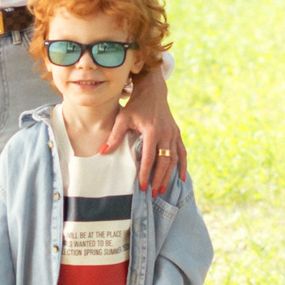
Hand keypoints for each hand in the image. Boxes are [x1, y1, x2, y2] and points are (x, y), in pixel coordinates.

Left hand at [102, 65, 184, 194]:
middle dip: (159, 179)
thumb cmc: (136, 105)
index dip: (146, 173)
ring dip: (169, 175)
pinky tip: (181, 177)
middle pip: (164, 161)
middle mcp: (166, 133)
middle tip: (153, 193)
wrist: (153, 91)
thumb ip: (114, 136)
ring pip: (174, 159)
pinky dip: (182, 165)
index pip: (149, 157)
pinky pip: (182, 152)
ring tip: (163, 189)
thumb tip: (102, 152)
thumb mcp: (123, 118)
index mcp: (152, 130)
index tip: (142, 186)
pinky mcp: (177, 133)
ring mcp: (173, 133)